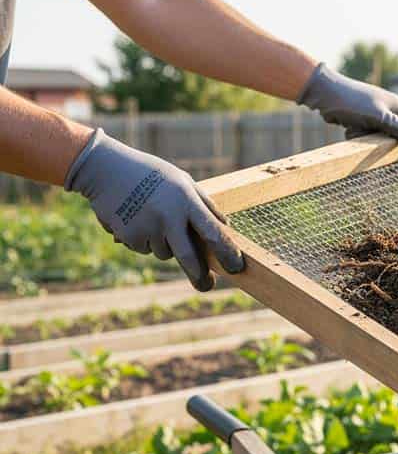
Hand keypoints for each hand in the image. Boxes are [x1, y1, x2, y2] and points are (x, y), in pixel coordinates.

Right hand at [65, 129, 243, 290]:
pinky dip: (143, 240)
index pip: (213, 232)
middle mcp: (168, 216)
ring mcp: (147, 228)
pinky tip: (135, 218)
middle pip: (189, 258)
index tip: (237, 267)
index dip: (227, 253)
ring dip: (164, 244)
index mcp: (186, 200)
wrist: (105, 167)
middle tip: (207, 286)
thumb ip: (204, 204)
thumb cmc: (152, 175)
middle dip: (199, 276)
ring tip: (152, 217)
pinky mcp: (128, 236)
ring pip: (165, 253)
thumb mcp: (182, 181)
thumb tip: (225, 228)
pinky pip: (144, 249)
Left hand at [297, 63, 397, 145]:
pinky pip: (364, 134)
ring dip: (367, 138)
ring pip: (377, 136)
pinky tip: (349, 128)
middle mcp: (387, 108)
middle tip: (373, 137)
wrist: (323, 93)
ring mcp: (373, 113)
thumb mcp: (379, 117)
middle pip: (395, 133)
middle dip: (384, 140)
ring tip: (357, 129)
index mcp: (396, 105)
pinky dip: (357, 134)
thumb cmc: (352, 102)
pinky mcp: (360, 119)